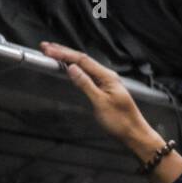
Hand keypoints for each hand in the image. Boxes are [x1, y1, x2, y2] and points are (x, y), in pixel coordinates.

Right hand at [40, 41, 160, 155]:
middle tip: (45, 47)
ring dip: (68, 59)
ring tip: (53, 53)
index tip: (48, 50)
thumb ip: (86, 84)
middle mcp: (108, 77)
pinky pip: (87, 75)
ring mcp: (106, 83)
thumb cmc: (122, 122)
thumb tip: (72, 68)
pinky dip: (75, 69)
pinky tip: (69, 68)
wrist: (135, 135)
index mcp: (108, 77)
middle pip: (83, 60)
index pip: (82, 60)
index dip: (63, 53)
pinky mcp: (104, 90)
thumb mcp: (100, 103)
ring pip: (84, 66)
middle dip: (63, 52)